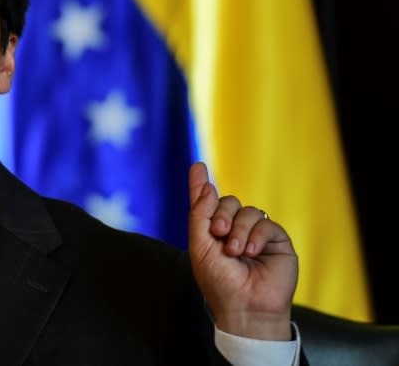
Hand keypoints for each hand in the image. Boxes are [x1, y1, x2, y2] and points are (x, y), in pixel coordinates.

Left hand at [187, 162, 297, 339]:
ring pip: (248, 210)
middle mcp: (234, 230)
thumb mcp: (200, 246)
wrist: (245, 307)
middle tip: (219, 233)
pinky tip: (252, 252)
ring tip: (236, 252)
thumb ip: (200, 214)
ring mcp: (256, 234)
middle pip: (228, 201)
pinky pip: (266, 223)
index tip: (197, 166)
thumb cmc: (219, 281)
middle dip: (222, 213)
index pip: (206, 203)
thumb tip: (206, 186)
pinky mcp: (276, 241)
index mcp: (212, 232)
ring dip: (239, 229)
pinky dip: (256, 235)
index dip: (200, 184)